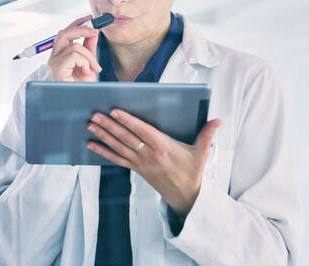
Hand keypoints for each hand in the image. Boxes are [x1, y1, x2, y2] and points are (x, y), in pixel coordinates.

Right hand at [47, 15, 101, 81]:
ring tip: (94, 68)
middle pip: (64, 33)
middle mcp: (54, 57)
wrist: (82, 102)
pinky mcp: (56, 69)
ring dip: (89, 55)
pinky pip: (74, 55)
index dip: (78, 23)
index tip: (90, 18)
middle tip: (95, 31)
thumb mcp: (89, 62)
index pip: (66, 33)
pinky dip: (85, 62)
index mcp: (60, 54)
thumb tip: (93, 30)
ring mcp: (53, 63)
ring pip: (73, 45)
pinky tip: (87, 72)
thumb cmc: (83, 86)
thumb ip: (89, 47)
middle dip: (81, 29)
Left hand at [87, 108, 220, 217]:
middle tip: (95, 115)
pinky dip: (103, 152)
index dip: (128, 121)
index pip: (142, 131)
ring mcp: (140, 163)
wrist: (185, 196)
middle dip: (109, 126)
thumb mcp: (201, 153)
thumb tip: (218, 120)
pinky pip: (117, 159)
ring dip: (103, 136)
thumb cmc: (192, 171)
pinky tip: (91, 144)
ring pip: (118, 147)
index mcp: (163, 147)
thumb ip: (207, 134)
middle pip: (126, 138)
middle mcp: (149, 155)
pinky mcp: (136, 169)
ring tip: (90, 125)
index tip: (115, 111)